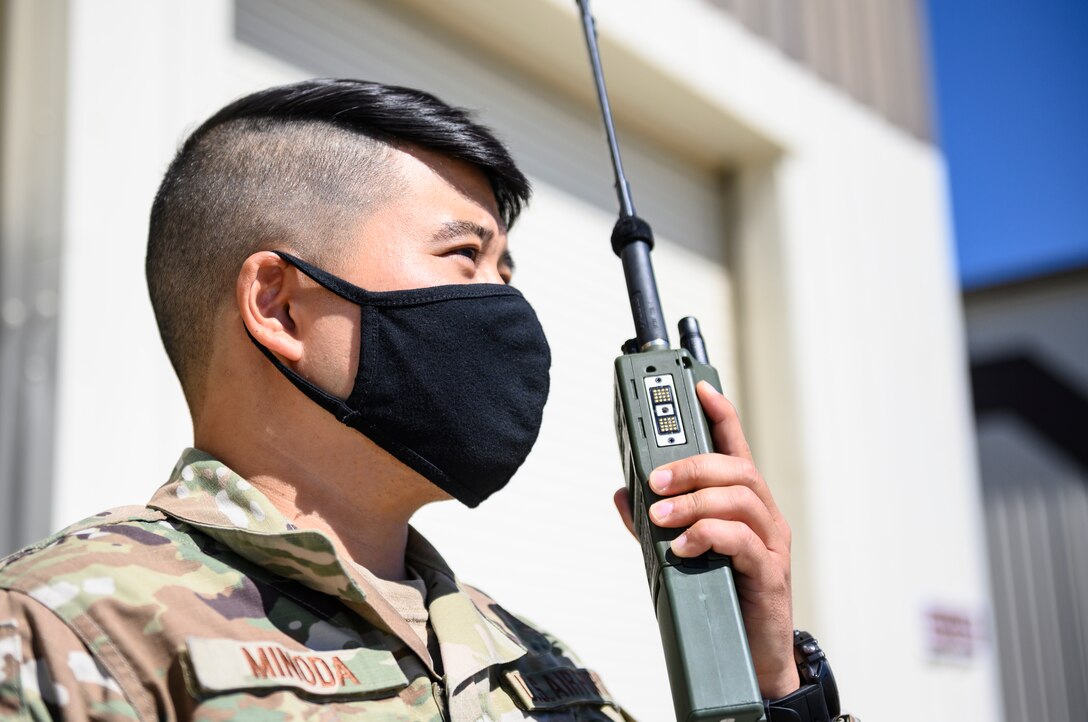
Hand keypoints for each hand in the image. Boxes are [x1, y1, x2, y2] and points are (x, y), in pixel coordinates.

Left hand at [613, 380, 798, 698]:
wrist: (751, 658)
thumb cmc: (721, 599)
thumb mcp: (681, 555)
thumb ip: (653, 525)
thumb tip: (621, 494)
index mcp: (743, 507)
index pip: (736, 448)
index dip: (721, 414)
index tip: (700, 387)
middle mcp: (763, 518)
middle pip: (737, 468)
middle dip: (693, 466)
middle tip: (654, 482)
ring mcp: (770, 544)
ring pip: (741, 498)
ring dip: (695, 502)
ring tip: (662, 517)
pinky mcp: (770, 574)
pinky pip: (743, 541)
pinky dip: (709, 537)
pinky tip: (683, 548)